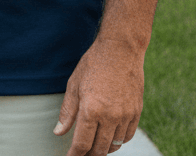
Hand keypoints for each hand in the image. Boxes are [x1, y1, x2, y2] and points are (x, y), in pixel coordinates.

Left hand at [54, 37, 143, 155]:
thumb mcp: (74, 85)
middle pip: (99, 149)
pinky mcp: (136, 113)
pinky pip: (127, 136)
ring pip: (114, 145)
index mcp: (91, 110)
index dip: (75, 155)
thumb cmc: (93, 64)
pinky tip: (110, 137)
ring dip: (104, 149)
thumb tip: (58, 133)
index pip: (82, 144)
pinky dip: (118, 141)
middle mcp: (110, 117)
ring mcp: (125, 116)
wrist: (120, 50)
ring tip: (94, 147)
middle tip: (81, 154)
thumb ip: (67, 112)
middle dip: (89, 155)